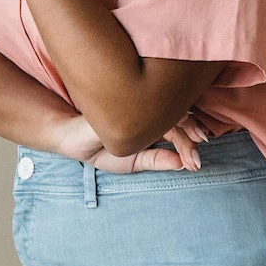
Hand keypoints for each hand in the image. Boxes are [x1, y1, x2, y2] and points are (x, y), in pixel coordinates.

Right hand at [55, 112, 207, 173]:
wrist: (70, 139)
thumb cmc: (98, 147)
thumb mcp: (131, 160)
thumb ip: (156, 160)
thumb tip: (183, 165)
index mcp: (152, 119)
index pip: (178, 126)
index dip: (190, 144)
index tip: (195, 165)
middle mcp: (148, 107)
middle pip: (179, 116)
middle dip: (191, 140)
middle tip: (195, 162)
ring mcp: (137, 100)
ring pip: (169, 111)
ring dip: (182, 134)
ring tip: (188, 157)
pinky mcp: (125, 99)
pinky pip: (149, 106)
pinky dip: (164, 118)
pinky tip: (172, 131)